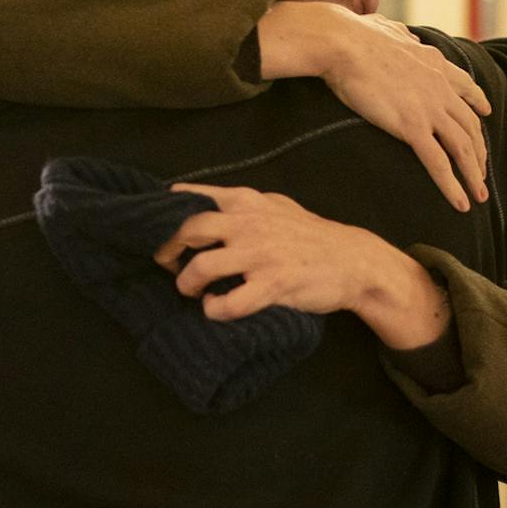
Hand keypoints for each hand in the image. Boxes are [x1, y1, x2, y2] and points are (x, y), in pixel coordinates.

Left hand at [151, 186, 449, 349]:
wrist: (354, 261)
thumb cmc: (308, 235)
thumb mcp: (273, 205)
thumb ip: (237, 203)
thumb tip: (192, 199)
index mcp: (245, 201)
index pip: (190, 198)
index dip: (163, 214)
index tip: (152, 228)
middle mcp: (248, 223)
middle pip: (186, 230)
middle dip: (166, 250)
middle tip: (166, 264)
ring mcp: (261, 254)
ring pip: (201, 268)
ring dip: (187, 283)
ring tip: (192, 291)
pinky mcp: (273, 284)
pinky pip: (229, 303)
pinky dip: (214, 309)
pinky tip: (216, 308)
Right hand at [255, 1, 491, 210]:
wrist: (342, 44)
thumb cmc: (353, 36)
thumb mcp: (387, 29)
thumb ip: (400, 36)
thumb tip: (401, 34)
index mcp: (433, 63)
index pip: (465, 87)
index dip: (478, 103)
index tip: (486, 113)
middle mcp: (440, 87)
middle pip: (470, 126)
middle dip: (479, 153)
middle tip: (481, 172)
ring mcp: (429, 109)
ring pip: (463, 149)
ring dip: (473, 176)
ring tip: (477, 197)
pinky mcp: (412, 127)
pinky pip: (439, 163)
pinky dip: (453, 186)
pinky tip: (460, 203)